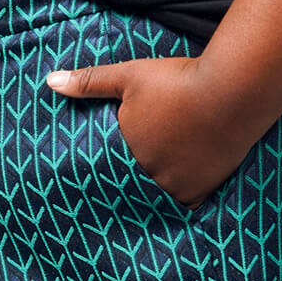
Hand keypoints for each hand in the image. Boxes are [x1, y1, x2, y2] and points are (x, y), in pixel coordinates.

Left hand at [45, 56, 262, 206]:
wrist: (233, 92)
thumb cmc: (178, 82)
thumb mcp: (129, 76)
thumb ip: (89, 82)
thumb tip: (49, 82)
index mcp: (126, 151)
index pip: (107, 165)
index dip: (107, 162)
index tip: (110, 159)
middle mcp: (148, 175)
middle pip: (132, 182)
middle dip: (132, 177)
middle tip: (135, 173)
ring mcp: (176, 186)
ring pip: (156, 196)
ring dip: (155, 189)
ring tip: (156, 180)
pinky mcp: (202, 191)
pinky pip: (184, 205)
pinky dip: (179, 198)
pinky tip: (177, 190)